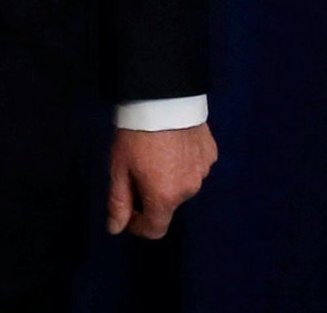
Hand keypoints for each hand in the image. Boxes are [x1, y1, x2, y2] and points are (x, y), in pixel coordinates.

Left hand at [107, 122, 216, 237]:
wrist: (162, 97)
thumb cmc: (135, 133)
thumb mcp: (119, 167)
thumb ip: (118, 201)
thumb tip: (115, 229)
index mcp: (165, 197)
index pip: (155, 229)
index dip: (138, 225)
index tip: (128, 212)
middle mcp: (189, 190)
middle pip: (168, 203)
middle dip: (151, 194)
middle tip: (136, 168)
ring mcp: (203, 171)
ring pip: (183, 184)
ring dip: (169, 177)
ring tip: (155, 152)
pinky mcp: (211, 153)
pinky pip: (195, 165)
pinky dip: (184, 161)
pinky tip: (172, 143)